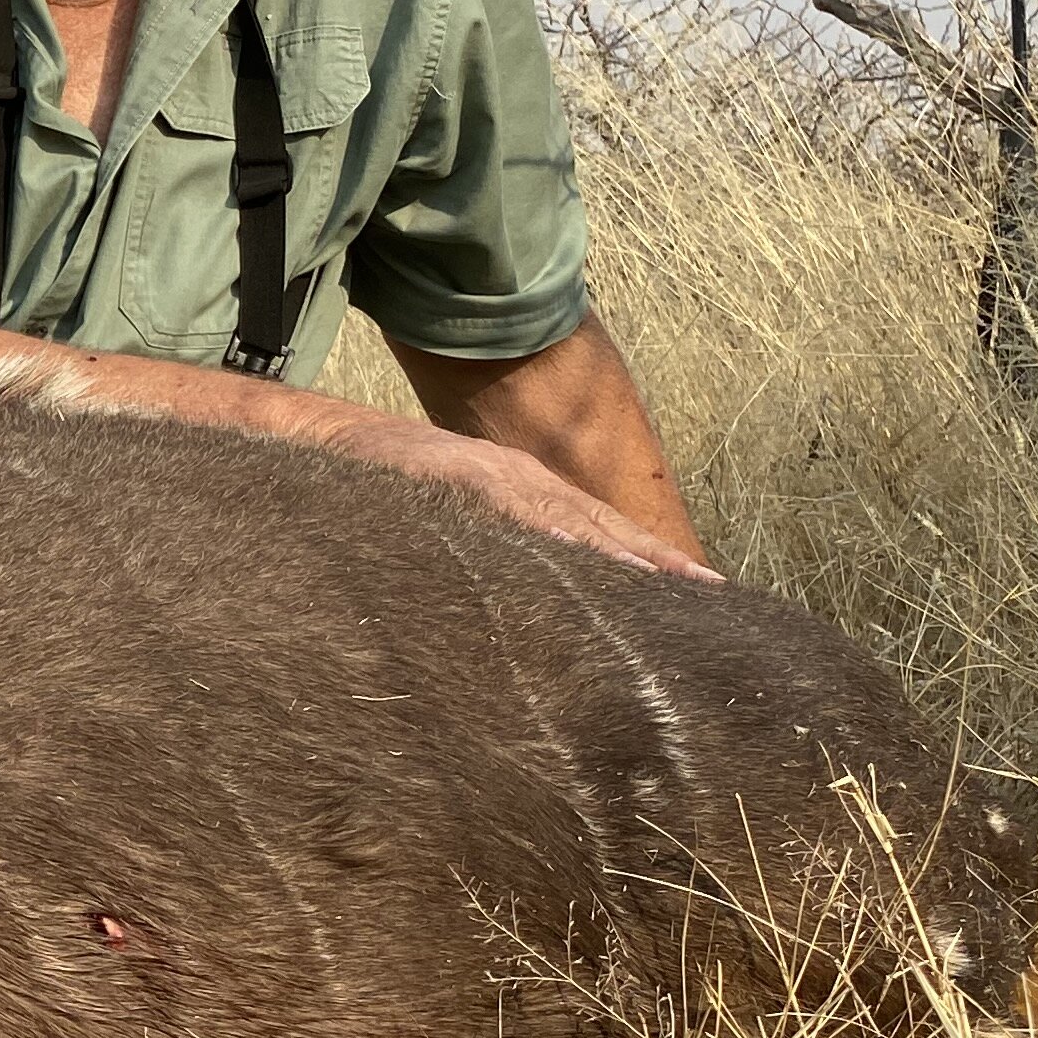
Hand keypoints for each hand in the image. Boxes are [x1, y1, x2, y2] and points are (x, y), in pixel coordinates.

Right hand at [319, 410, 720, 578]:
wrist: (327, 443)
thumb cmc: (386, 487)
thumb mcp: (453, 518)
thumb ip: (495, 546)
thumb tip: (534, 595)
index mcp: (525, 492)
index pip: (600, 529)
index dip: (650, 559)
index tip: (702, 592)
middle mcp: (521, 480)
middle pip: (602, 524)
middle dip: (656, 559)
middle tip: (710, 594)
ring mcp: (492, 477)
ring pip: (569, 518)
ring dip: (619, 550)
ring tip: (669, 582)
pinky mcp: (457, 479)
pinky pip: (511, 509)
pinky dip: (548, 531)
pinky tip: (579, 553)